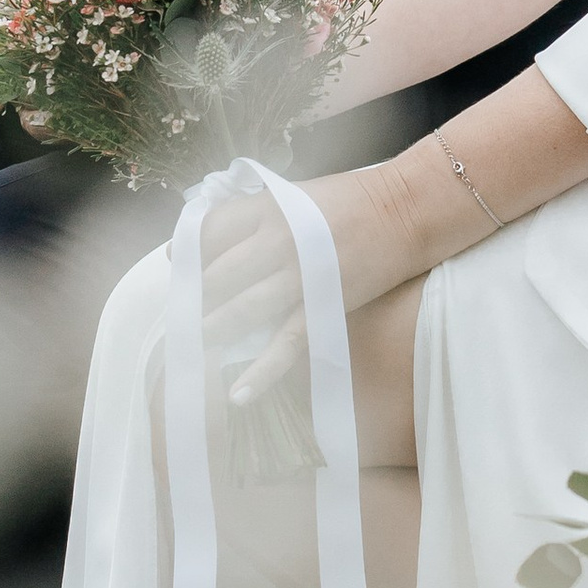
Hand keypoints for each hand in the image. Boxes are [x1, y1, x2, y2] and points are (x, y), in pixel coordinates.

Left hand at [196, 166, 419, 406]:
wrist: (407, 211)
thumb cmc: (351, 199)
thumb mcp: (295, 194)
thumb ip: (258, 213)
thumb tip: (216, 236)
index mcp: (268, 207)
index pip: (209, 231)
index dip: (188, 250)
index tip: (179, 264)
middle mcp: (277, 241)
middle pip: (218, 274)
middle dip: (197, 295)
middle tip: (186, 309)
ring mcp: (300, 277)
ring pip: (242, 310)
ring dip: (215, 328)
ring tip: (197, 341)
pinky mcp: (323, 307)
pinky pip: (285, 345)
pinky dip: (261, 372)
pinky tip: (239, 392)